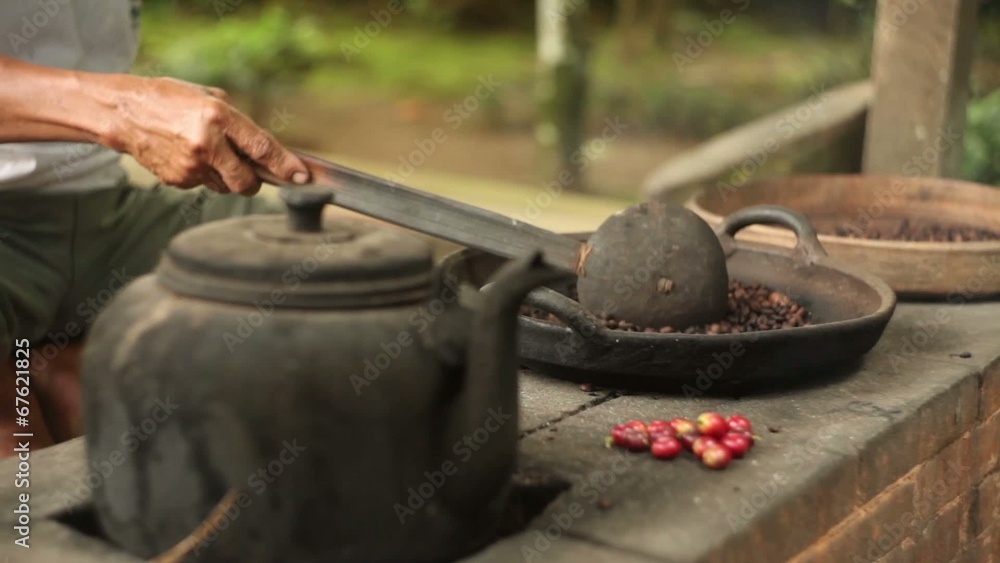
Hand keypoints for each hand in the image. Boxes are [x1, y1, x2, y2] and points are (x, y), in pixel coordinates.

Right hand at [100, 76, 309, 194]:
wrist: (125, 113)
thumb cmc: (171, 100)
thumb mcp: (210, 99)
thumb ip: (238, 124)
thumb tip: (266, 150)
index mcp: (218, 117)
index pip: (261, 148)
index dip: (285, 165)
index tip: (302, 177)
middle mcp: (206, 143)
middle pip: (246, 182)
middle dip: (253, 181)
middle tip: (250, 172)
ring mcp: (190, 165)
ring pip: (225, 186)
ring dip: (225, 176)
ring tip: (205, 152)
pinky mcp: (177, 180)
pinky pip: (203, 185)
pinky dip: (202, 175)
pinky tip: (186, 156)